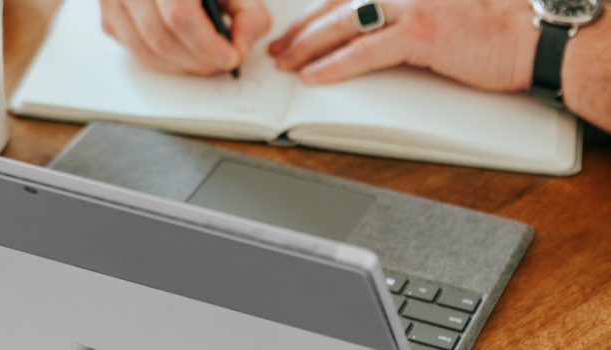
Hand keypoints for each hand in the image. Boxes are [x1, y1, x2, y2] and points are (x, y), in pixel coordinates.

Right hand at [100, 0, 271, 74]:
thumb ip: (248, 13)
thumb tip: (240, 47)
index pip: (179, 15)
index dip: (206, 44)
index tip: (230, 56)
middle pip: (161, 38)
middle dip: (198, 60)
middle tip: (223, 61)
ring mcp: (112, 0)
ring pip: (146, 51)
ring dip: (182, 64)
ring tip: (206, 58)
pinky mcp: (108, 18)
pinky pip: (137, 51)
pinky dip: (164, 60)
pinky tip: (183, 49)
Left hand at [268, 0, 538, 91]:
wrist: (533, 32)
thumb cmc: (492, 24)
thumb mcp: (438, 7)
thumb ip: (401, 12)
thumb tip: (370, 28)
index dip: (316, 12)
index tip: (295, 27)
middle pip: (337, 5)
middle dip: (303, 29)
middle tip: (279, 48)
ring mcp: (410, 5)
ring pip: (342, 25)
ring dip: (308, 45)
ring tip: (286, 62)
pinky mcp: (420, 33)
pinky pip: (364, 50)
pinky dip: (334, 64)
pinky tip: (313, 75)